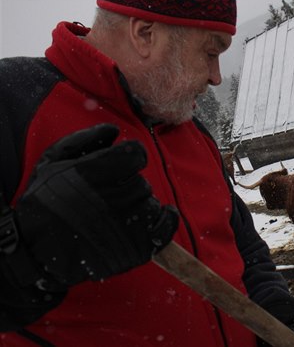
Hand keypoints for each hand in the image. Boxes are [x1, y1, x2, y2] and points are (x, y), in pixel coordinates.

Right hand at [8, 124, 178, 289]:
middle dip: (128, 185)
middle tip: (108, 197)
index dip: (130, 158)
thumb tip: (114, 129)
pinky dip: (165, 220)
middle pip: (142, 181)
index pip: (136, 154)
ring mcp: (130, 223)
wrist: (36, 253)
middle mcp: (117, 195)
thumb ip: (84, 139)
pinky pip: (167, 226)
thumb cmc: (43, 204)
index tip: (120, 166)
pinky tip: (152, 219)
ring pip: (151, 202)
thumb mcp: (52, 162)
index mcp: (98, 172)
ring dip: (139, 205)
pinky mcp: (139, 247)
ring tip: (116, 215)